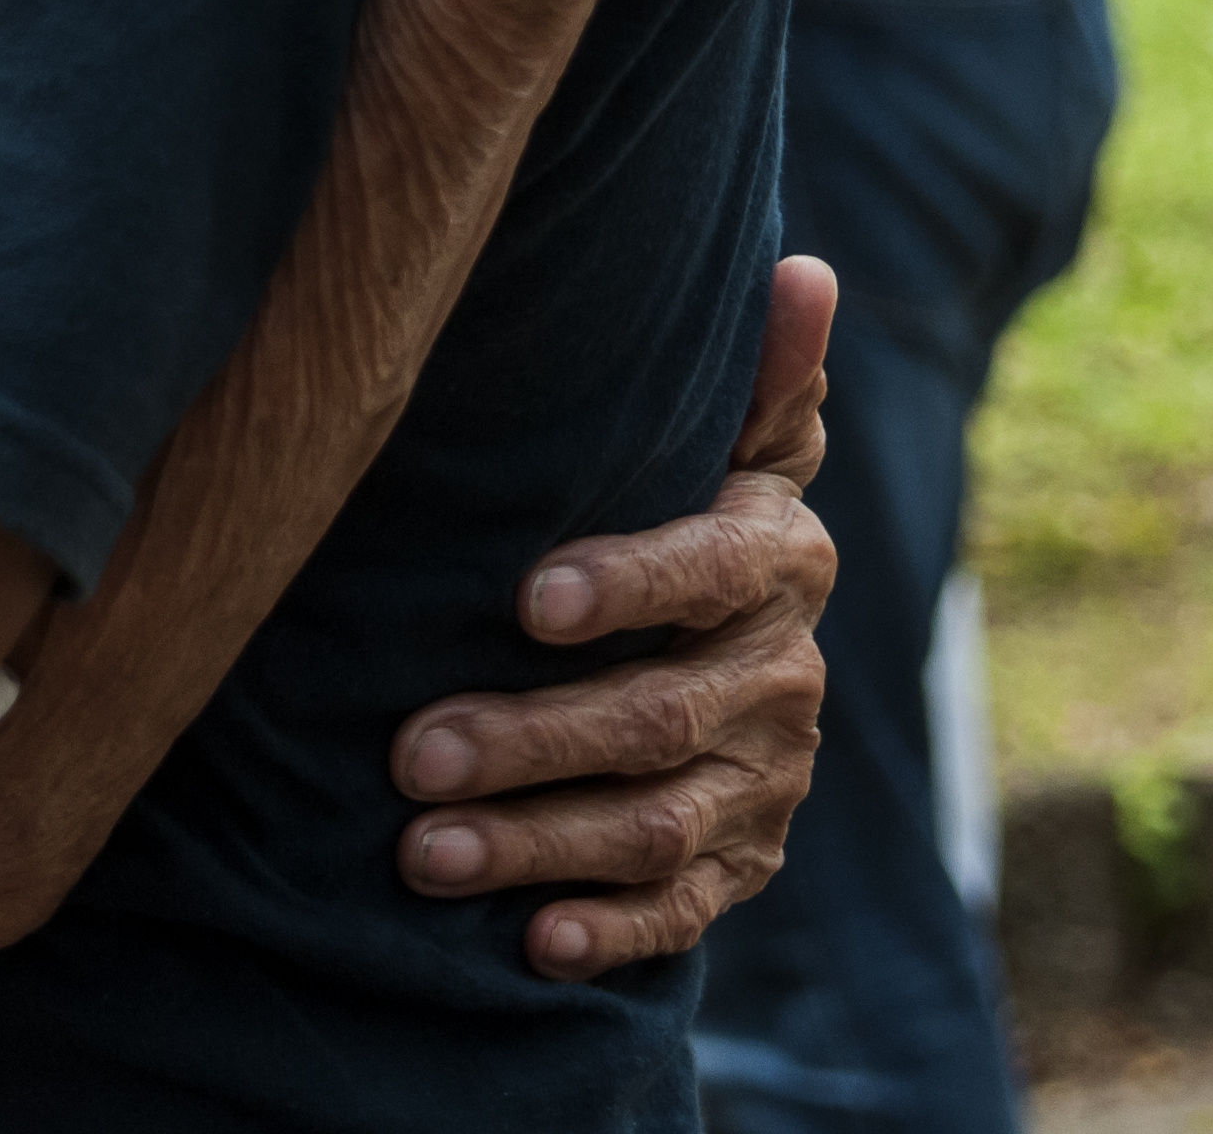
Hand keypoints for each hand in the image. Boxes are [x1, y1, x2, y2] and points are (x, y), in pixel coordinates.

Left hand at [392, 255, 837, 976]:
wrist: (742, 645)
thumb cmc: (693, 510)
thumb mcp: (728, 443)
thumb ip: (757, 377)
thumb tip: (803, 269)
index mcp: (780, 558)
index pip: (709, 570)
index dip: (625, 583)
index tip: (523, 598)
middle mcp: (786, 676)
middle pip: (657, 718)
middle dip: (527, 739)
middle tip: (408, 751)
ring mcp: (768, 779)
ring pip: (655, 824)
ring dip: (534, 844)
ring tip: (418, 850)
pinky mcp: (746, 860)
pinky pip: (685, 908)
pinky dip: (610, 929)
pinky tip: (530, 942)